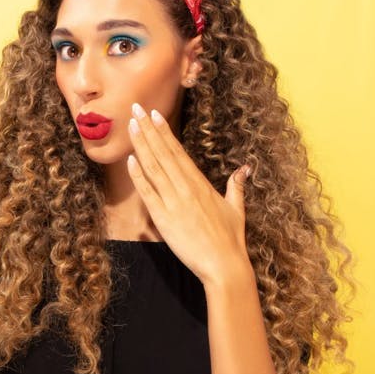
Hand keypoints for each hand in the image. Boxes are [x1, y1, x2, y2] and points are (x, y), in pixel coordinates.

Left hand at [127, 103, 251, 286]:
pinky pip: (148, 193)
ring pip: (154, 167)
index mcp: (201, 184)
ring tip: (131, 125)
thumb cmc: (230, 240)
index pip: (178, 151)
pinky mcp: (164, 219)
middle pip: (163, 153)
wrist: (224, 265)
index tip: (154, 114)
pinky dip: (138, 176)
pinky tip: (130, 160)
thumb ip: (236, 186)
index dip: (164, 132)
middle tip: (136, 108)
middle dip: (148, 129)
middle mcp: (186, 188)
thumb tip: (244, 169)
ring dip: (141, 145)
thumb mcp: (237, 209)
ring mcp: (174, 202)